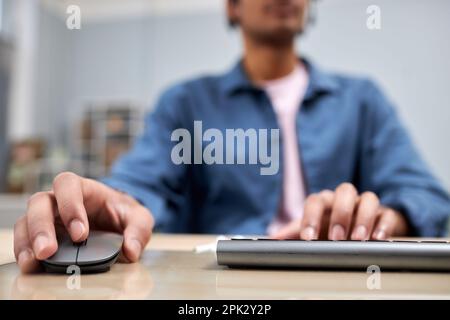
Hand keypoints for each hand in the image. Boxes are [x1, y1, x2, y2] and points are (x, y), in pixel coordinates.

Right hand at [14, 172, 153, 272]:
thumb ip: (138, 230)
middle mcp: (60, 200)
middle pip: (40, 202)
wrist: (116, 221)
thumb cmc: (123, 214)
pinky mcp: (42, 235)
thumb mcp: (139, 218)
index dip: (70, 206)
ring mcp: (48, 217)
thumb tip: (131, 251)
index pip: (69, 185)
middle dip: (42, 226)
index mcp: (84, 188)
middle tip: (48, 250)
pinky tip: (31, 265)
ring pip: (26, 220)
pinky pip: (25, 239)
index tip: (80, 234)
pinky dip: (25, 251)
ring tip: (34, 261)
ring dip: (28, 240)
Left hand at [272, 183, 408, 240]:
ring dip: (363, 217)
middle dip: (340, 214)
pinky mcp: (386, 213)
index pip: (315, 200)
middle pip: (344, 191)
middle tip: (336, 238)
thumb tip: (272, 239)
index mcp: (326, 201)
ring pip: (368, 198)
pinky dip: (383, 225)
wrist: (362, 227)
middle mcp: (346, 199)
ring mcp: (366, 204)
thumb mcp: (314, 228)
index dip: (310, 217)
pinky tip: (378, 238)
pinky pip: (387, 213)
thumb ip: (293, 232)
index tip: (308, 238)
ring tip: (359, 238)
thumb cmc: (332, 226)